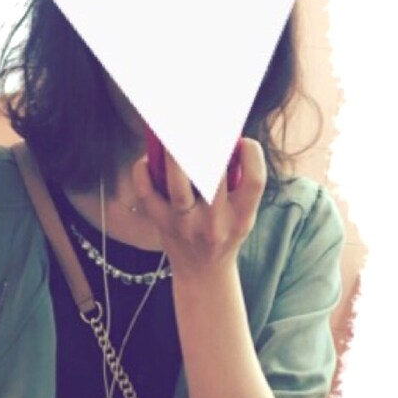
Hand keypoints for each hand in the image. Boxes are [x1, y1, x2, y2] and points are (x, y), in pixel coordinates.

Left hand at [130, 138, 265, 279]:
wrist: (202, 275)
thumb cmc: (224, 233)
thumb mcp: (243, 215)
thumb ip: (240, 182)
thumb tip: (227, 133)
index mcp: (242, 217)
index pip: (255, 180)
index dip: (252, 153)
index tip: (243, 140)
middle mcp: (215, 223)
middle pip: (213, 177)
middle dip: (208, 145)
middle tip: (201, 123)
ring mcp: (186, 225)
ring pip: (178, 185)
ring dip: (174, 154)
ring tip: (173, 132)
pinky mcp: (162, 224)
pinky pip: (146, 192)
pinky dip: (143, 171)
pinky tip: (148, 159)